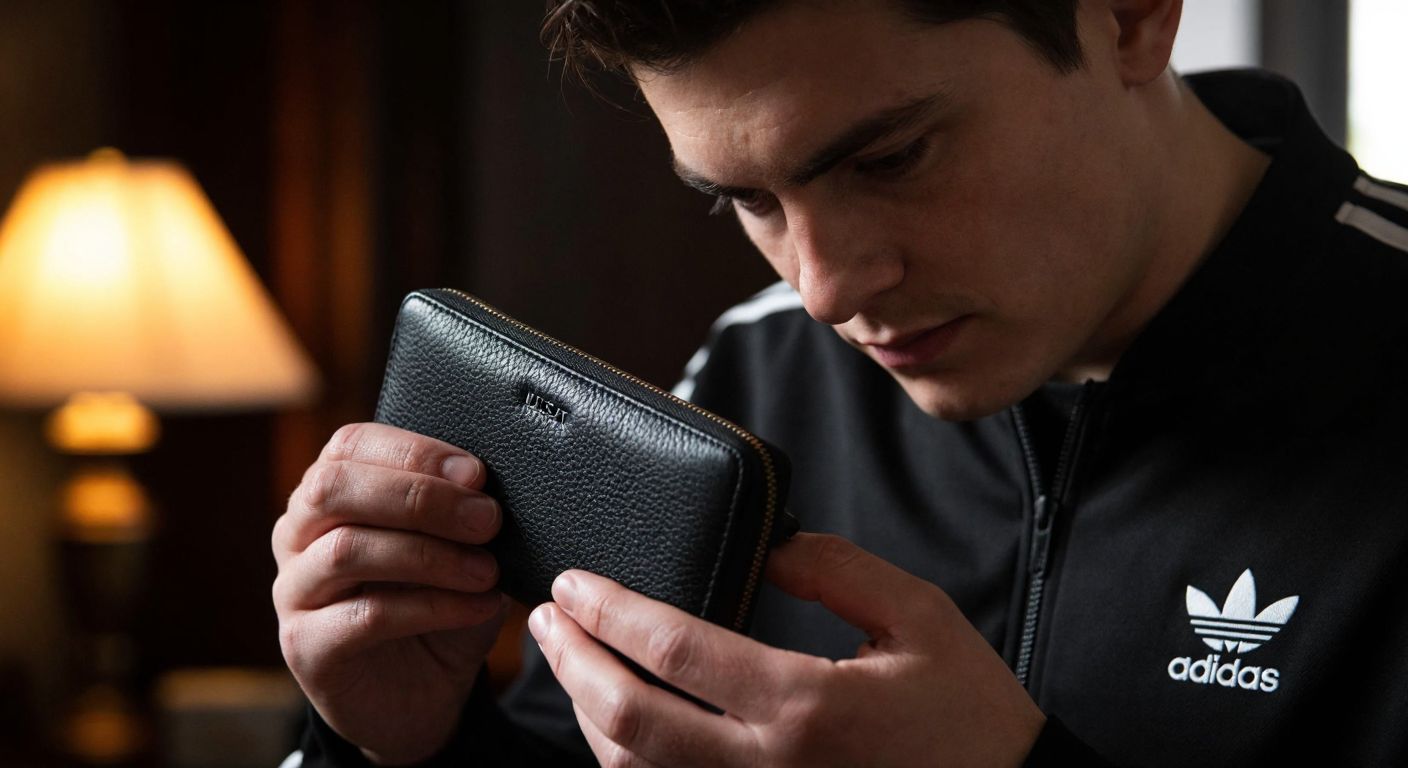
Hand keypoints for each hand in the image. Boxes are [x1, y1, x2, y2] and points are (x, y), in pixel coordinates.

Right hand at [272, 423, 505, 764]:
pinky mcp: (306, 646)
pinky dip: (432, 606)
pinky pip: (365, 615)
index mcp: (331, 495)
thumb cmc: (437, 606)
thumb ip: (462, 512)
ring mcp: (294, 591)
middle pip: (335, 487)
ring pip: (347, 550)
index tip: (476, 474)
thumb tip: (488, 486)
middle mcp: (298, 535)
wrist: (422, 696)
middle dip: (419, 496)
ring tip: (487, 570)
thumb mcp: (458, 550)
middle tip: (486, 519)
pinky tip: (477, 606)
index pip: (350, 446)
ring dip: (430, 555)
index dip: (413, 452)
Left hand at [527, 533, 1044, 766]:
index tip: (574, 581)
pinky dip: (624, 759)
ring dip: (585, 713)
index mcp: (806, 706)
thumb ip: (837, 569)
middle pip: (631, 720)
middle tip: (545, 617)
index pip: (676, 651)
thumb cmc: (968, 714)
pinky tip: (613, 719)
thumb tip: (769, 540)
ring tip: (568, 659)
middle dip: (573, 663)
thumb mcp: (918, 617)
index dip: (610, 611)